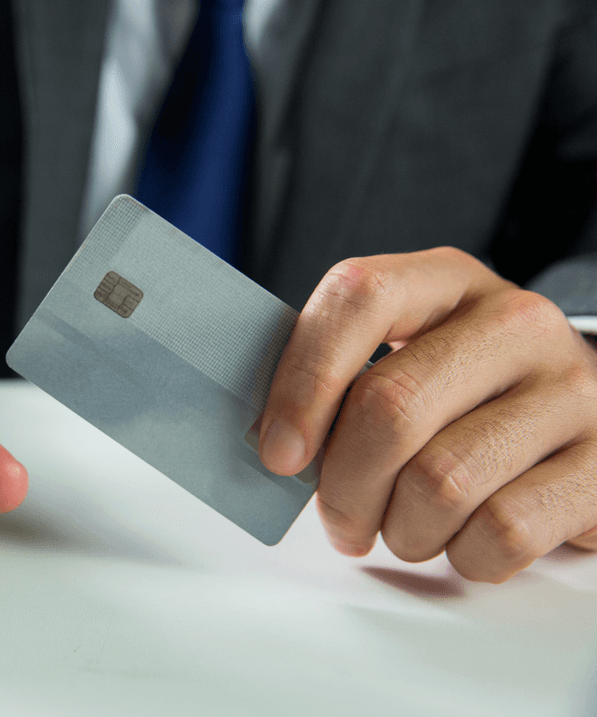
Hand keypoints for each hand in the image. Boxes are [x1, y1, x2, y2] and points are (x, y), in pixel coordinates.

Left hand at [258, 247, 596, 581]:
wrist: (585, 425)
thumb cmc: (468, 399)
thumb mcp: (406, 360)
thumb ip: (341, 382)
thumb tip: (274, 443)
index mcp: (447, 282)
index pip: (358, 298)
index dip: (302, 380)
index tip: (278, 452)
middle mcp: (515, 323)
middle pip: (390, 406)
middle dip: (343, 486)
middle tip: (340, 517)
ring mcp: (571, 390)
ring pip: (441, 482)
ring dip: (402, 529)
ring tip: (406, 526)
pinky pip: (501, 531)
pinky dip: (462, 556)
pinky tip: (463, 539)